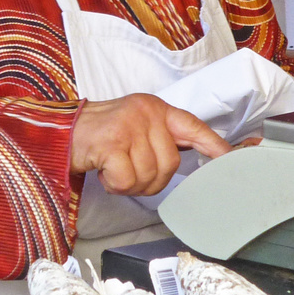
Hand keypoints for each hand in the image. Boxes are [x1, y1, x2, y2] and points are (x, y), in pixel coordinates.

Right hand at [69, 94, 230, 196]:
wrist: (60, 133)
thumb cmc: (101, 135)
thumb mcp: (136, 127)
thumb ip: (163, 138)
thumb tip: (197, 158)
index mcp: (156, 109)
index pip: (194, 127)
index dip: (215, 146)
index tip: (233, 159)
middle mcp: (146, 113)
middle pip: (170, 163)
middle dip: (151, 179)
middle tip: (129, 171)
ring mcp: (128, 126)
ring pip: (150, 176)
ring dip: (132, 184)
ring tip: (115, 169)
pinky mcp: (111, 142)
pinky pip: (128, 181)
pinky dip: (116, 185)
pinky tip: (105, 173)